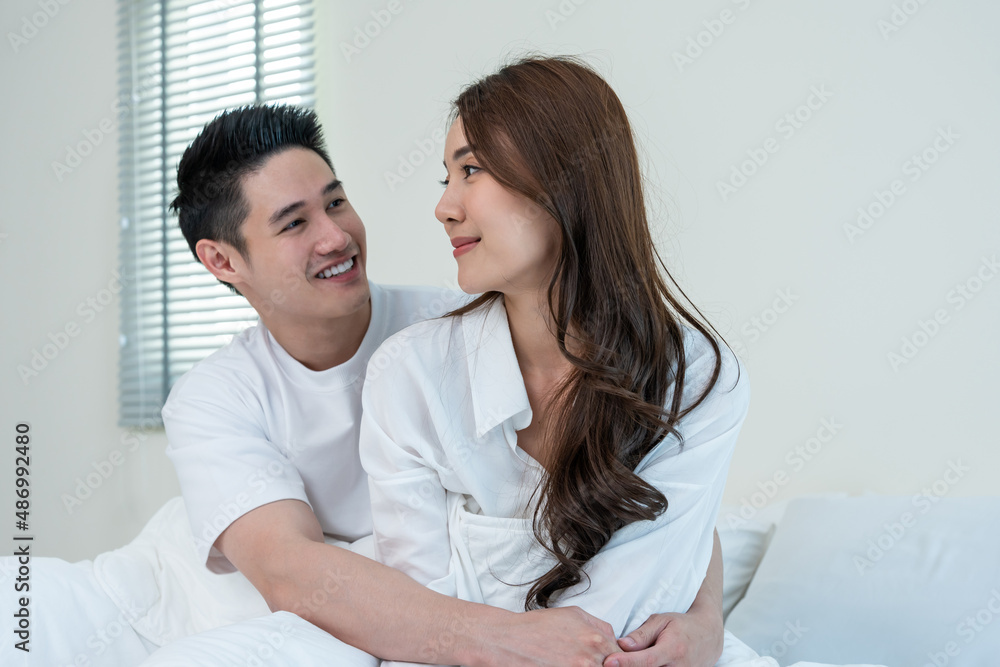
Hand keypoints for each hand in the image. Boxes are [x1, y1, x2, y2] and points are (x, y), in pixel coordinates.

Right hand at [482, 605, 619, 666]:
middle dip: (602, 666)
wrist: (506, 640)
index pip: (621, 659)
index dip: (613, 662)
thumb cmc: (536, 627)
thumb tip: (614, 639)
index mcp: (596, 639)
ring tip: (569, 663)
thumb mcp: (573, 615)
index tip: (603, 662)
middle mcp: (590, 658)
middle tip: (581, 661)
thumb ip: (598, 626)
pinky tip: (560, 666)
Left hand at [602, 609, 723, 666]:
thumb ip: (642, 635)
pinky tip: (636, 665)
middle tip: (610, 661)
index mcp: (673, 649)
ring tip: (623, 662)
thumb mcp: (662, 621)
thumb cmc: (682, 626)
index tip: (608, 662)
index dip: (626, 662)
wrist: (709, 636)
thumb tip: (621, 645)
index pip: (646, 660)